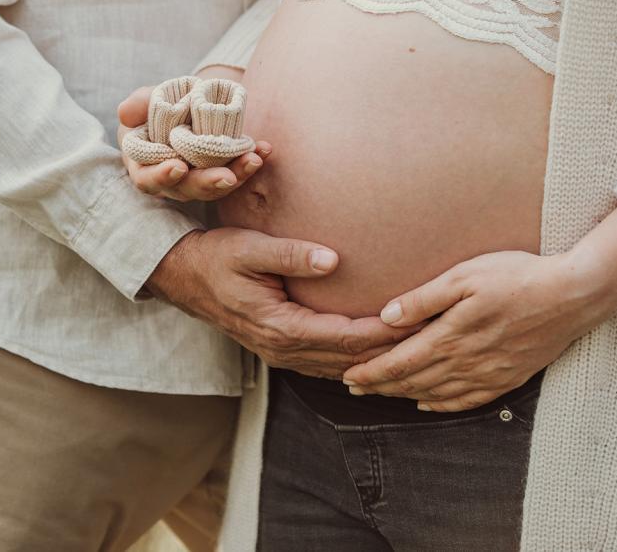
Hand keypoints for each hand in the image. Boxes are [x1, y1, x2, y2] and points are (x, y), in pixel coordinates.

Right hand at [117, 84, 271, 200]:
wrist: (187, 104)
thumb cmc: (158, 106)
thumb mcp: (146, 100)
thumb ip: (139, 104)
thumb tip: (126, 113)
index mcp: (145, 166)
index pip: (148, 179)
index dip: (161, 176)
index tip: (178, 166)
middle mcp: (172, 180)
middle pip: (188, 189)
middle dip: (208, 184)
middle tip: (226, 177)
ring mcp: (198, 180)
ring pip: (216, 187)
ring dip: (237, 175)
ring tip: (253, 159)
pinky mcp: (221, 172)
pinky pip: (236, 172)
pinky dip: (250, 162)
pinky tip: (265, 149)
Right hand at [148, 228, 419, 377]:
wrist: (182, 276)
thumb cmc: (215, 257)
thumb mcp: (249, 248)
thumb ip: (291, 254)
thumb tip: (333, 260)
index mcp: (279, 326)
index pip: (346, 337)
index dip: (386, 332)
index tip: (420, 320)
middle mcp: (283, 349)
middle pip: (351, 359)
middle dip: (392, 351)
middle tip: (434, 338)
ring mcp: (281, 355)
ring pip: (341, 367)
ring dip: (378, 361)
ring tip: (418, 351)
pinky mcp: (282, 350)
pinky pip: (328, 363)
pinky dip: (357, 361)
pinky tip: (381, 356)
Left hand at [341, 250, 605, 410]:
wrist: (574, 295)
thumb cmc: (517, 276)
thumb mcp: (465, 276)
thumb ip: (424, 299)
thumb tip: (385, 316)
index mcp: (451, 336)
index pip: (400, 362)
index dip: (371, 372)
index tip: (347, 375)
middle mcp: (467, 362)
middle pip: (413, 381)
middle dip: (379, 386)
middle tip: (351, 387)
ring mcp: (488, 374)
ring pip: (436, 394)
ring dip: (404, 396)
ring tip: (380, 395)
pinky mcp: (508, 377)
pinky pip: (467, 401)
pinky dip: (442, 405)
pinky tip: (427, 404)